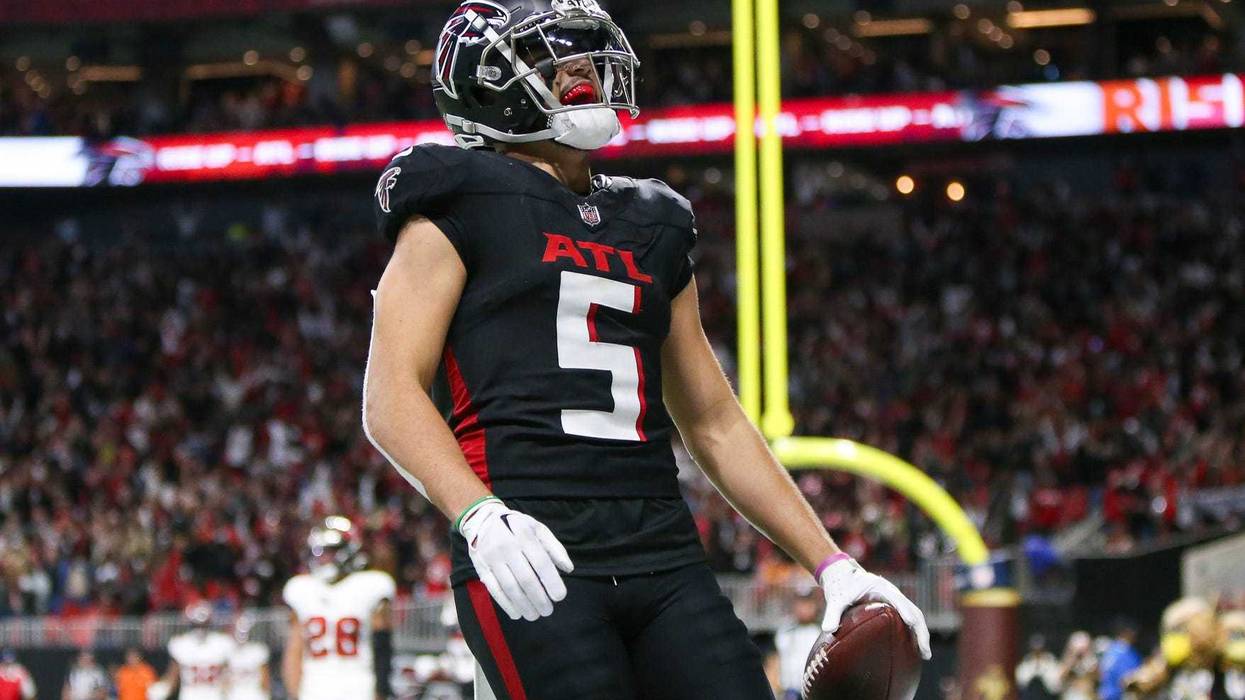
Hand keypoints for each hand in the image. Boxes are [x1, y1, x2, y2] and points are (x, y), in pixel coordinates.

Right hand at [457, 496, 573, 620]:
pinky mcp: (481, 568)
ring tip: (534, 615)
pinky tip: (517, 613)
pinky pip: (494, 590)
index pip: (541, 562)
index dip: (551, 581)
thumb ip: (554, 548)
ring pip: (510, 587)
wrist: (482, 519)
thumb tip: (568, 569)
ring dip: (524, 605)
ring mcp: (492, 558)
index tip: (560, 596)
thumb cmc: (516, 526)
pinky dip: (506, 604)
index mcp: (524, 535)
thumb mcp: (538, 528)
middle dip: (539, 598)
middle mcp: (506, 546)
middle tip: (548, 610)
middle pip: (525, 578)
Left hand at [818, 556, 931, 659]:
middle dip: (921, 630)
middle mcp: (893, 593)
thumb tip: (828, 630)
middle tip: (925, 651)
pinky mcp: (895, 607)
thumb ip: (832, 613)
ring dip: (921, 633)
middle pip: (913, 610)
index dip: (905, 610)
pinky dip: (914, 632)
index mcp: (881, 587)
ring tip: (925, 654)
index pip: (897, 599)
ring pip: (915, 616)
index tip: (911, 623)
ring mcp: (896, 600)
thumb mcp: (836, 599)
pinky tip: (915, 648)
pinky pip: (909, 618)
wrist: (843, 575)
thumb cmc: (841, 586)